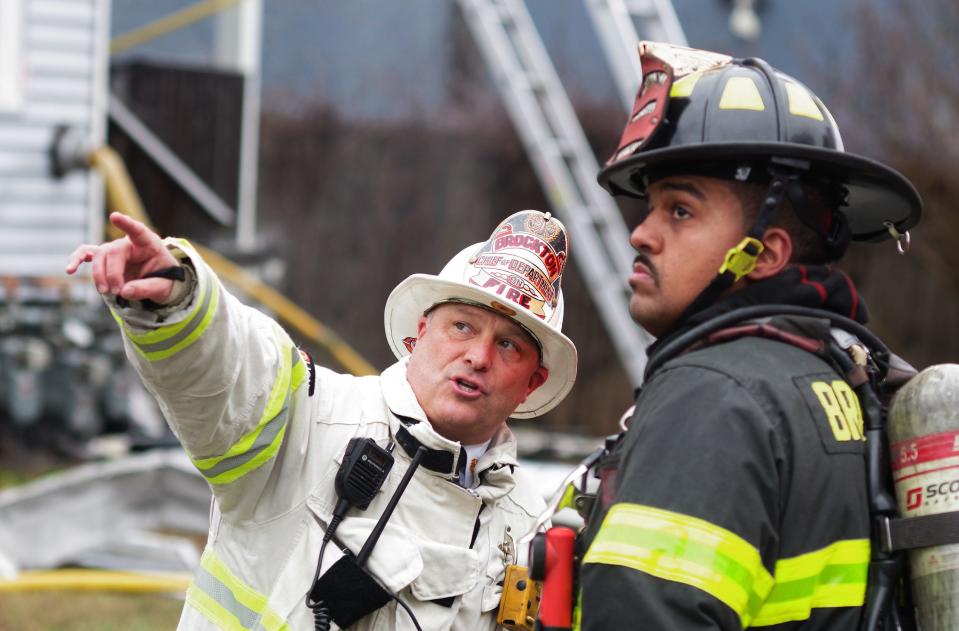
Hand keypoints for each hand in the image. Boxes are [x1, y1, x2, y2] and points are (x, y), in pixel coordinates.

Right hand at [65, 212, 180, 302]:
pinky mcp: (104, 258)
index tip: (114, 216)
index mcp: (148, 244)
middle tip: (117, 292)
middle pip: (112, 252)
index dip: (126, 224)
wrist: (157, 282)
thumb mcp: (162, 287)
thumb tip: (124, 291)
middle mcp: (128, 243)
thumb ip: (146, 289)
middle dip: (112, 274)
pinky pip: (86, 254)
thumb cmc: (163, 280)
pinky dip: (77, 260)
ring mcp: (114, 249)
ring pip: (98, 256)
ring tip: (104, 291)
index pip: (138, 231)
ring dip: (98, 274)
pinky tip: (70, 270)